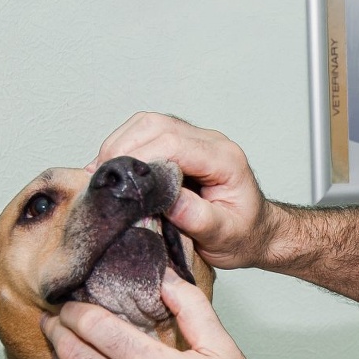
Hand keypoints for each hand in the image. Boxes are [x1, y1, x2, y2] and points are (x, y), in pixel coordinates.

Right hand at [92, 112, 280, 269]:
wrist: (256, 233)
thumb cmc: (243, 235)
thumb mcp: (225, 235)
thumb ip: (198, 218)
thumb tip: (166, 201)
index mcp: (224, 160)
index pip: (174, 144)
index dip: (139, 159)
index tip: (118, 184)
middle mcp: (210, 142)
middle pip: (156, 125)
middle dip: (123, 148)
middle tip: (102, 180)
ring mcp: (195, 140)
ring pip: (148, 123)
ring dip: (120, 144)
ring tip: (103, 175)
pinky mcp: (181, 145)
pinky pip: (147, 132)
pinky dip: (125, 146)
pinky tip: (113, 170)